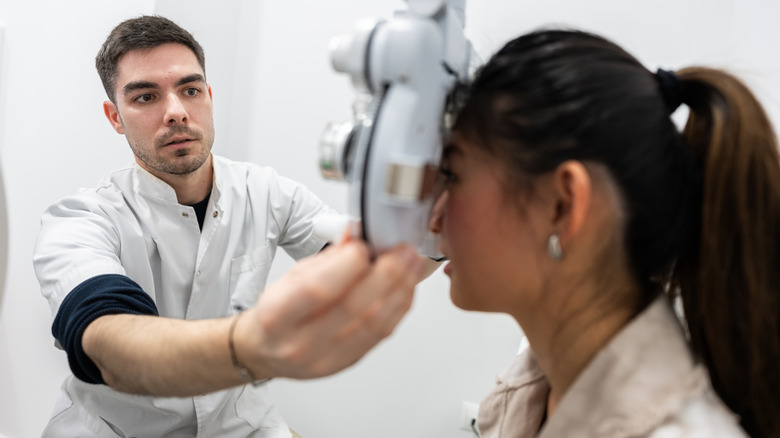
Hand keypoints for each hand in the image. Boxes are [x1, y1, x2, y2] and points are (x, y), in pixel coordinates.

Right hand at [234, 239, 424, 378]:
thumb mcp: (291, 278)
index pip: (317, 289)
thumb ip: (326, 258)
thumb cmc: (277, 312)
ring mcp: (326, 358)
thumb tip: (356, 236)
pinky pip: (381, 334)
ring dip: (400, 289)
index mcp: (277, 316)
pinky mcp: (348, 363)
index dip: (348, 264)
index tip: (365, 245)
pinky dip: (399, 306)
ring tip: (412, 265)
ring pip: (374, 323)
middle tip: (402, 251)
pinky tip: (405, 287)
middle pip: (353, 307)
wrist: (268, 351)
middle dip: (386, 273)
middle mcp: (301, 343)